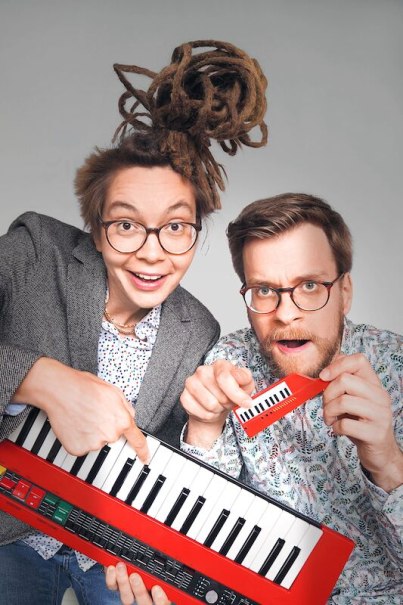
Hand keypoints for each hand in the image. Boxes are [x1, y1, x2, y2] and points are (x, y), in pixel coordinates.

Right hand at [12, 357, 148, 462]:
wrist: (59, 390)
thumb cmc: (84, 387)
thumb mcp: (113, 390)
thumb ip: (126, 406)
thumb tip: (129, 416)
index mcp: (121, 420)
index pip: (137, 440)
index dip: (143, 451)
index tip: (145, 458)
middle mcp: (109, 435)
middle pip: (113, 437)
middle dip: (106, 427)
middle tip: (94, 412)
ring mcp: (93, 444)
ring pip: (97, 442)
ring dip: (92, 432)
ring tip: (83, 415)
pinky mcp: (78, 449)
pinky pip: (83, 446)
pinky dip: (80, 438)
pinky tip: (76, 423)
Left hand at [105, 563, 170, 604]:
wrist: (130, 563)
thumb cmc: (150, 564)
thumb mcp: (159, 564)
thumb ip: (164, 561)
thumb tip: (174, 545)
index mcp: (157, 591)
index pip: (162, 602)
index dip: (160, 599)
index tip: (157, 588)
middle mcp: (144, 596)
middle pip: (142, 600)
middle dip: (138, 588)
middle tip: (134, 576)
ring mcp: (130, 593)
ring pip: (126, 597)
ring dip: (123, 581)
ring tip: (121, 567)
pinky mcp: (117, 588)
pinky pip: (113, 587)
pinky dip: (111, 578)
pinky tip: (112, 568)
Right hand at [181, 360, 254, 447]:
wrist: (215, 405)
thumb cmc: (230, 392)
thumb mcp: (245, 384)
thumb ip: (246, 380)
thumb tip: (243, 385)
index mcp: (219, 365)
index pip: (225, 378)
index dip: (237, 394)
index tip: (247, 403)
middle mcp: (203, 371)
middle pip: (220, 395)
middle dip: (228, 403)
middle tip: (228, 401)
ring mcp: (191, 383)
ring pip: (210, 405)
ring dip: (218, 410)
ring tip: (219, 405)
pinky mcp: (184, 396)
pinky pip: (199, 412)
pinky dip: (208, 416)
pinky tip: (209, 409)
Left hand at [320, 353, 402, 491]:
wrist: (380, 452)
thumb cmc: (361, 422)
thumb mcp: (354, 399)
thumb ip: (344, 383)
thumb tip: (326, 369)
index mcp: (374, 384)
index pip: (359, 360)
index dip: (336, 365)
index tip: (323, 377)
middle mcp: (380, 397)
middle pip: (345, 380)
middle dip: (327, 393)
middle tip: (326, 405)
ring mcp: (380, 415)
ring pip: (343, 402)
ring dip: (328, 412)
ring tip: (330, 419)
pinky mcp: (375, 434)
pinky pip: (346, 424)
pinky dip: (335, 428)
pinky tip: (338, 430)